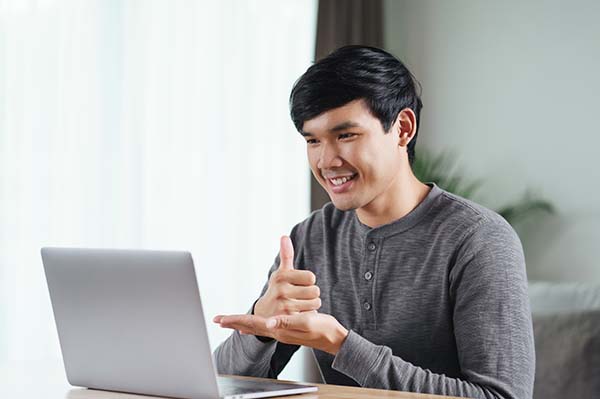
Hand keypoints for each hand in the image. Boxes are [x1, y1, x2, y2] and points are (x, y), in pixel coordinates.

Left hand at [213, 312, 348, 354]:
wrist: (333, 338)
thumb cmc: (322, 330)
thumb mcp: (306, 322)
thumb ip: (288, 322)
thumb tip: (269, 322)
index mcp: (279, 329)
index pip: (252, 324)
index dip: (236, 320)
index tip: (221, 319)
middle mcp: (277, 332)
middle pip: (250, 326)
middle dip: (234, 322)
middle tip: (218, 319)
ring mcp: (281, 332)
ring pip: (256, 327)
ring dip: (242, 323)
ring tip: (229, 321)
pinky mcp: (286, 330)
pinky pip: (264, 327)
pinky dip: (254, 326)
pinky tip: (251, 327)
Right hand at [253, 236, 320, 317]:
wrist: (264, 315)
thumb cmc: (278, 290)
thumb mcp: (281, 273)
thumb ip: (286, 255)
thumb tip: (284, 236)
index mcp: (281, 276)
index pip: (311, 277)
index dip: (308, 282)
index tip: (300, 285)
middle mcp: (281, 290)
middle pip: (315, 290)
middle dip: (311, 295)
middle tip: (301, 297)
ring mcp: (284, 305)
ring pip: (315, 303)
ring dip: (311, 305)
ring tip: (300, 306)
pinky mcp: (289, 320)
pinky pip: (310, 315)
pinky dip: (308, 315)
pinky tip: (299, 315)